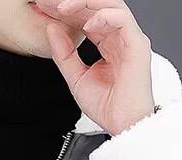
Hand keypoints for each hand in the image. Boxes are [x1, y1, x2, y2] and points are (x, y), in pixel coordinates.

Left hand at [41, 0, 154, 135]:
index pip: (85, 15)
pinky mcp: (137, 46)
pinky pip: (123, 20)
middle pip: (96, 5)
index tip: (44, 7)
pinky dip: (104, 17)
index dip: (64, 10)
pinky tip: (87, 23)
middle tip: (48, 1)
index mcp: (107, 42)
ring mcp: (130, 39)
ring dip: (84, 2)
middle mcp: (119, 37)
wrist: (123, 126)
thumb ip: (64, 54)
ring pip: (110, 5)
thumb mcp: (76, 78)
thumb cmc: (108, 107)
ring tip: (62, 7)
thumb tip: (51, 29)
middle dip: (71, 1)